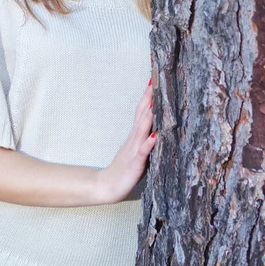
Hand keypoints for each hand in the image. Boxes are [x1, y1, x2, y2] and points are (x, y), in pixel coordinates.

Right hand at [96, 80, 155, 204]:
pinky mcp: (135, 163)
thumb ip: (145, 137)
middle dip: (148, 97)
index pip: (143, 110)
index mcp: (136, 135)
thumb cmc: (124, 169)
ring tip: (155, 101)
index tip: (154, 79)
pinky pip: (142, 152)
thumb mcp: (137, 150)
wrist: (107, 186)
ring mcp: (134, 150)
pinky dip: (148, 143)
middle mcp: (134, 138)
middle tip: (155, 80)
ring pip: (142, 129)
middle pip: (142, 114)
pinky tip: (155, 136)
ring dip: (148, 115)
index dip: (148, 95)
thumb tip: (157, 125)